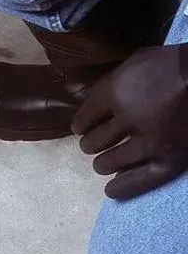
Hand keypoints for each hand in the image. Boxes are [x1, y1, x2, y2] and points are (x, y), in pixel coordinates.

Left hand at [71, 44, 187, 199]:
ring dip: (102, 163)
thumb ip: (113, 83)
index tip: (79, 129)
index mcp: (115, 92)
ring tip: (102, 164)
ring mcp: (149, 143)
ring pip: (110, 162)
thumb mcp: (136, 63)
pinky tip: (110, 190)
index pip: (86, 116)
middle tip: (92, 145)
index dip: (79, 125)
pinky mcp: (169, 160)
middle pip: (95, 141)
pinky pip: (139, 180)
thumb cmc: (173, 64)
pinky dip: (121, 187)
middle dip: (90, 144)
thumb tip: (94, 101)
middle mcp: (127, 119)